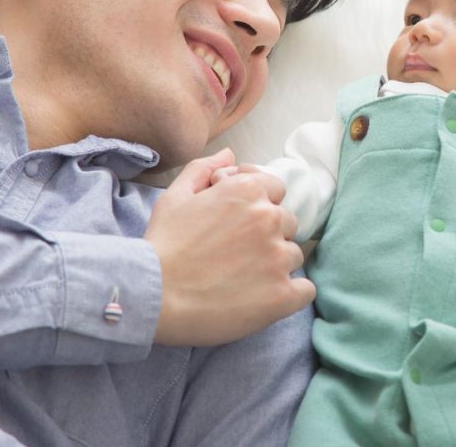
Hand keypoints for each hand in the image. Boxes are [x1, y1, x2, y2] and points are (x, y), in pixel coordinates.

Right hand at [145, 148, 314, 346]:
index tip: (236, 225)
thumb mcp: (175, 197)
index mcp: (248, 190)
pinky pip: (304, 290)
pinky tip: (262, 298)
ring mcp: (279, 257)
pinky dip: (289, 295)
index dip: (257, 206)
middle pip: (287, 223)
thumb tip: (230, 156)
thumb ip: (204, 169)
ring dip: (275, 265)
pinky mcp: (282, 294)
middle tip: (234, 254)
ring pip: (293, 256)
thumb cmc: (161, 246)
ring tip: (240, 278)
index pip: (275, 190)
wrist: (151, 297)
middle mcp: (270, 218)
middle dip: (267, 234)